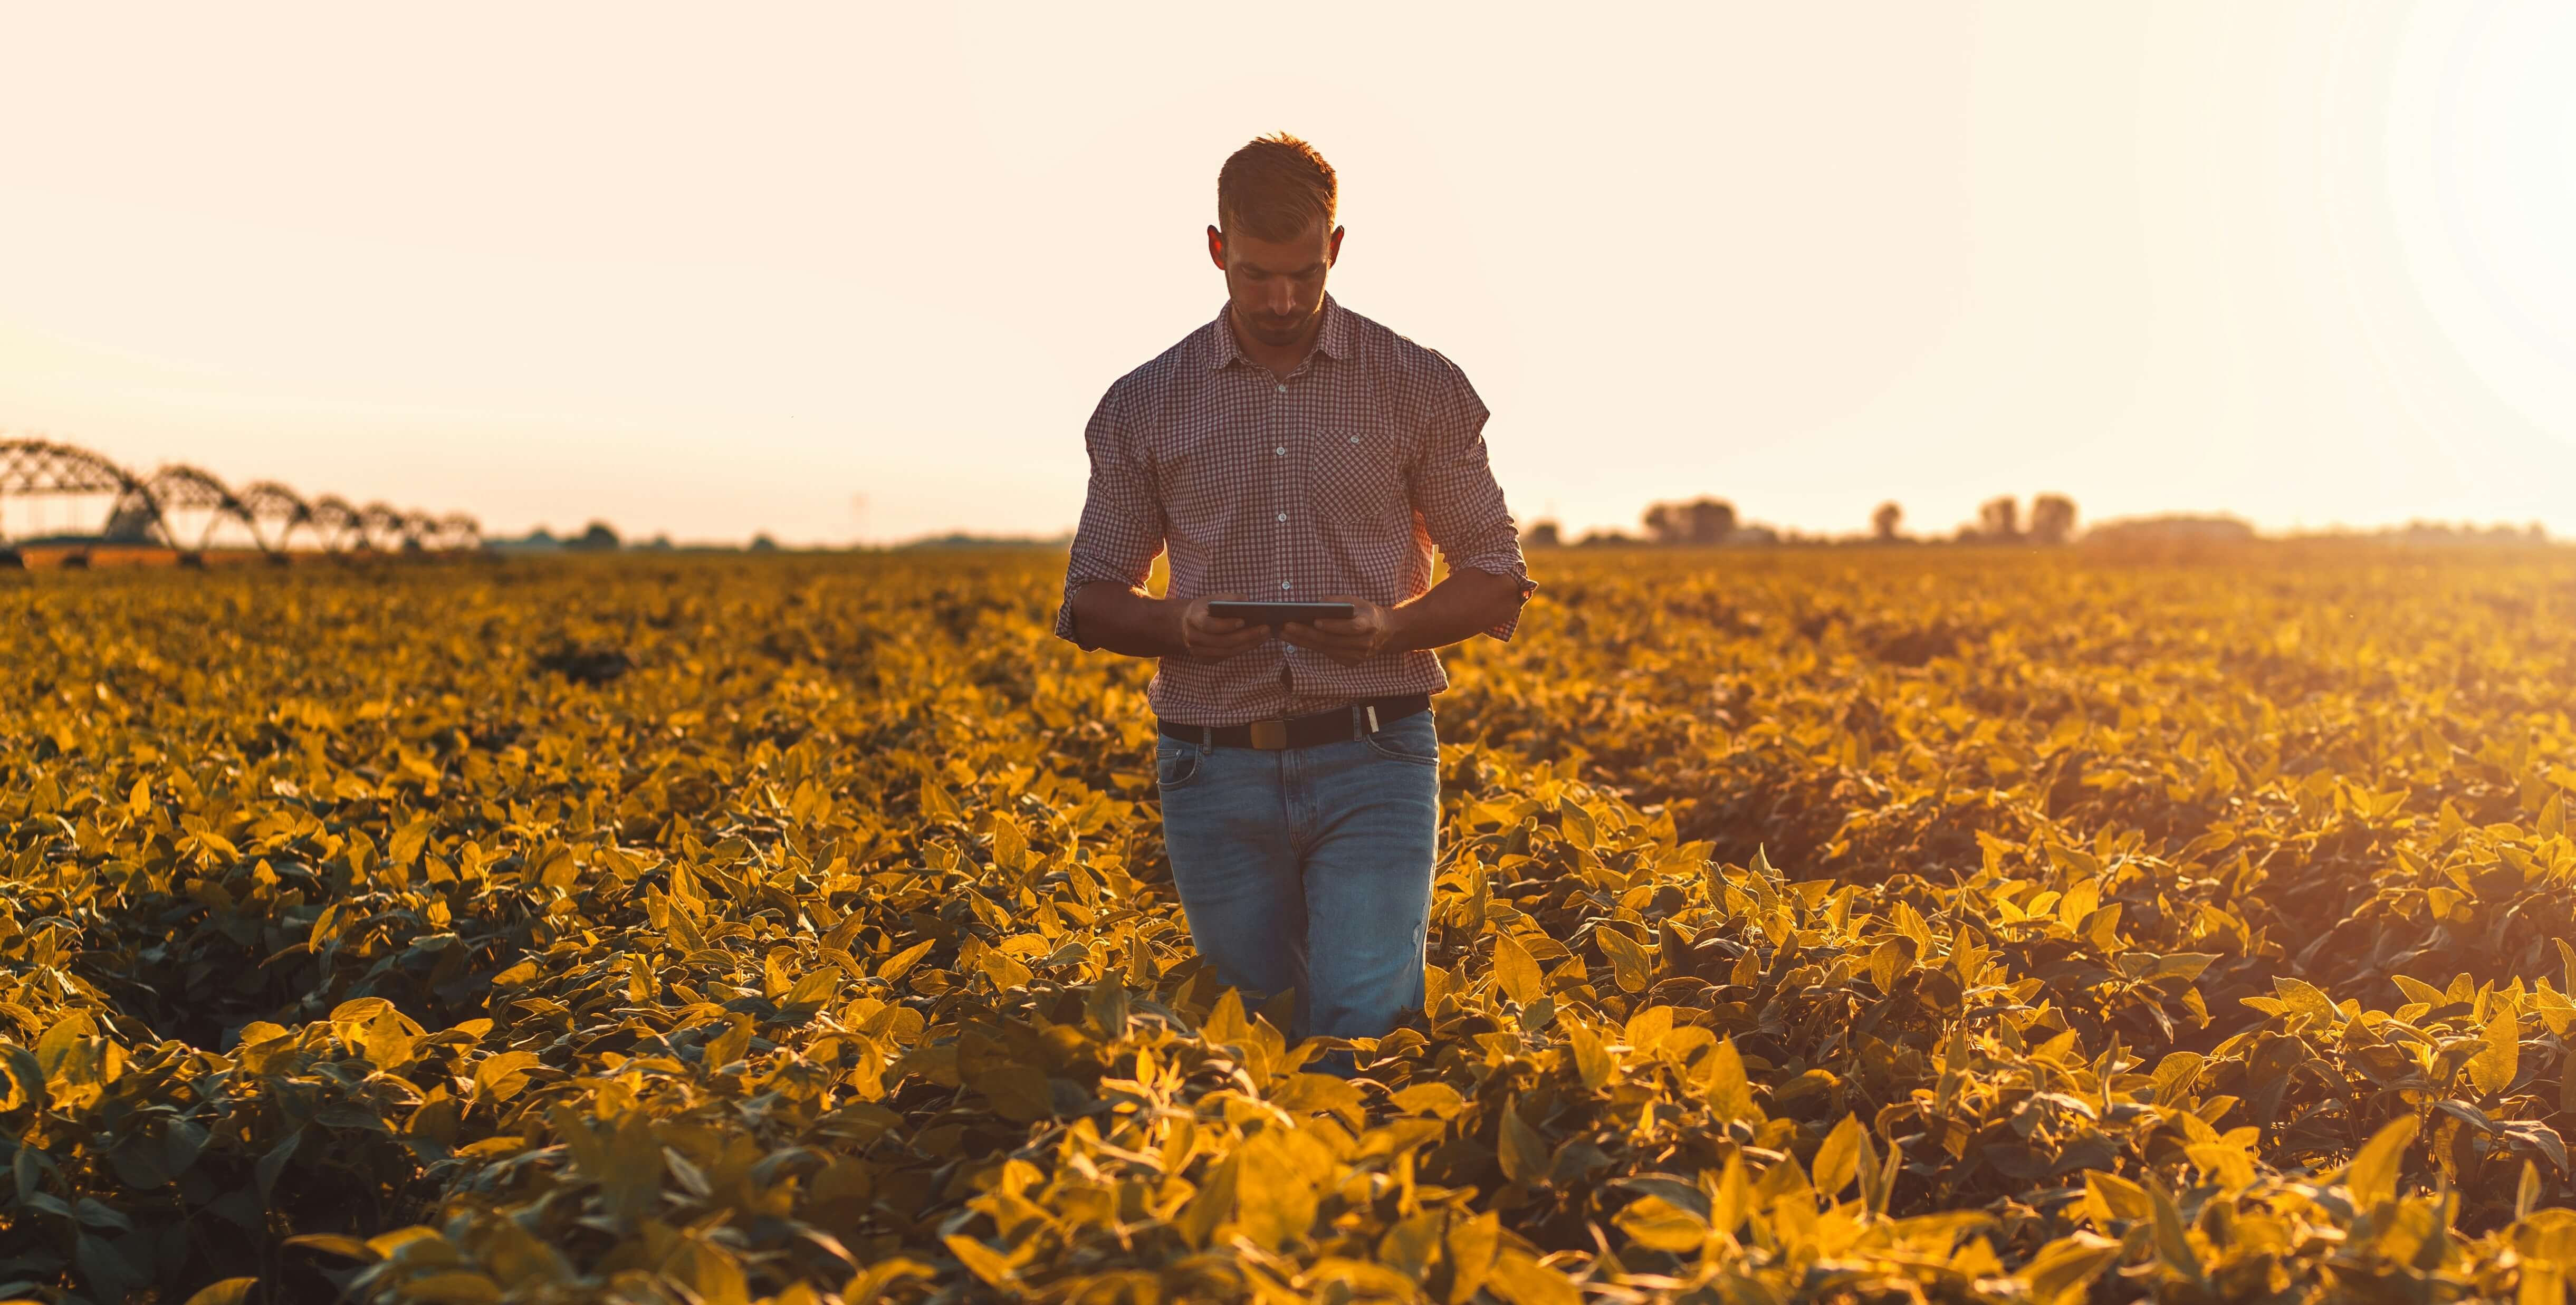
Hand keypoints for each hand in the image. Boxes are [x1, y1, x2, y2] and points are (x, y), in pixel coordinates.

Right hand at [1175, 594, 1269, 661]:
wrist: (1187, 623)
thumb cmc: (1205, 609)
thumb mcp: (1212, 598)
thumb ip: (1228, 598)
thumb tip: (1247, 601)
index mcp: (1192, 617)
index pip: (1208, 625)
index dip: (1225, 625)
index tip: (1243, 621)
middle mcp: (1192, 637)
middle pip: (1221, 641)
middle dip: (1245, 636)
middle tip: (1265, 629)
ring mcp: (1196, 651)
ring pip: (1225, 652)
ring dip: (1248, 644)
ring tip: (1265, 636)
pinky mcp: (1203, 659)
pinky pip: (1225, 657)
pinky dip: (1242, 649)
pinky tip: (1255, 642)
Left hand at [1282, 595, 1400, 665]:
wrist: (1385, 632)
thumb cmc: (1366, 613)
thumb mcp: (1357, 601)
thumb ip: (1338, 601)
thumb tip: (1316, 604)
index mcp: (1369, 625)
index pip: (1351, 628)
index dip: (1333, 625)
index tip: (1315, 621)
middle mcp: (1364, 644)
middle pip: (1332, 641)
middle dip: (1306, 633)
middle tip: (1286, 626)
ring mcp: (1357, 656)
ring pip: (1325, 649)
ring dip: (1302, 641)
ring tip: (1283, 632)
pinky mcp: (1350, 662)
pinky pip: (1326, 653)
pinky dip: (1309, 646)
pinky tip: (1294, 639)